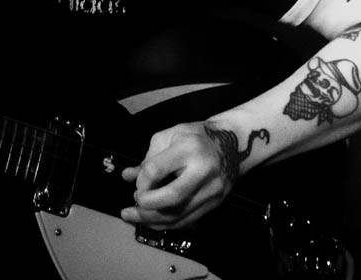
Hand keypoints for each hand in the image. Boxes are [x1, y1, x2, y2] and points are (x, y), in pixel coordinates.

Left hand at [119, 121, 234, 229]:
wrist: (233, 144)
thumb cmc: (195, 137)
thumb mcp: (169, 136)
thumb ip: (147, 158)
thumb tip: (127, 176)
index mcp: (189, 149)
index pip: (157, 170)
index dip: (141, 181)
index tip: (135, 183)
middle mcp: (203, 171)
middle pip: (172, 197)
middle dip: (146, 205)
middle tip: (132, 205)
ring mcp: (212, 190)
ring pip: (179, 214)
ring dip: (152, 220)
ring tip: (132, 218)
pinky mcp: (215, 204)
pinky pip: (188, 220)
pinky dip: (167, 224)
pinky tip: (151, 222)